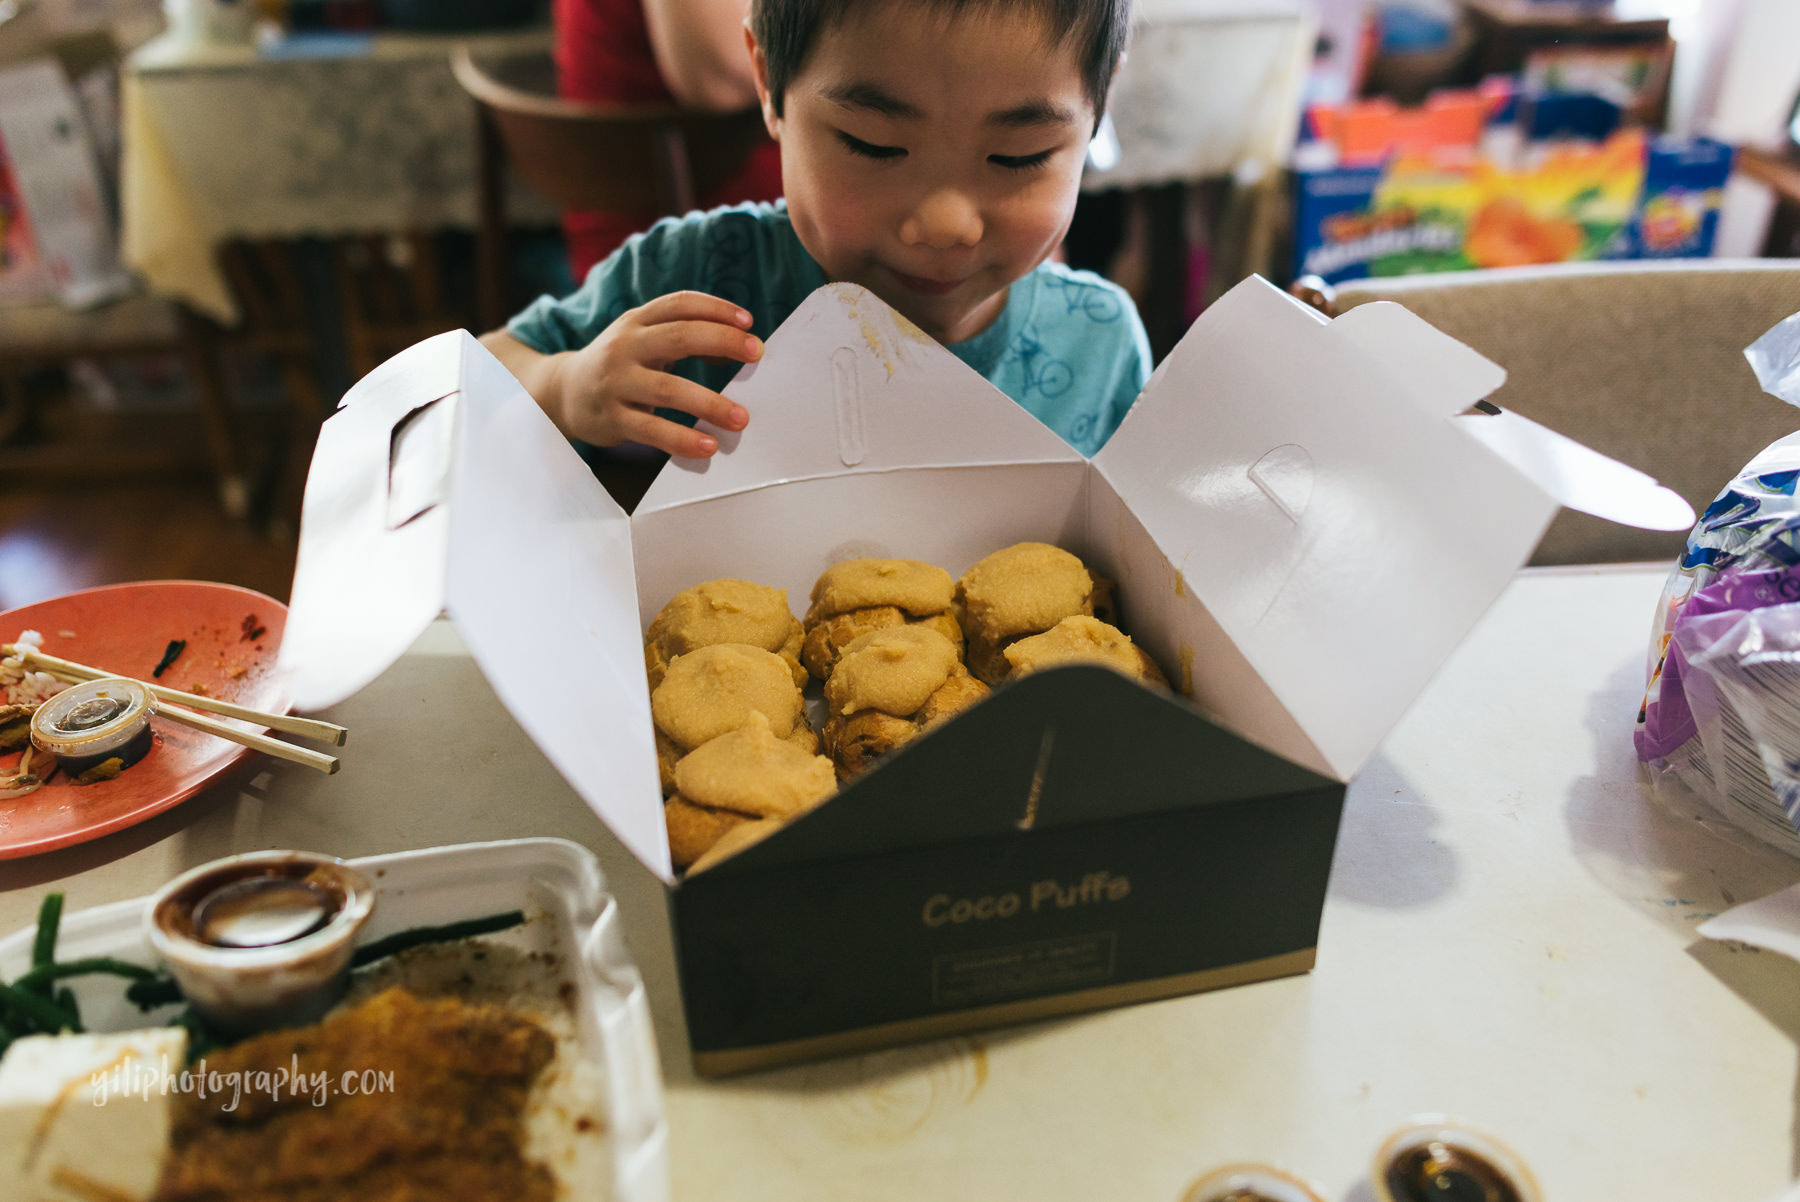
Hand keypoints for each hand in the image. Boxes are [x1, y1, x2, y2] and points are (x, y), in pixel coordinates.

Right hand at [550, 291, 762, 457]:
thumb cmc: (619, 365)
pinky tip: (707, 446)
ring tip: (741, 418)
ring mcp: (616, 382)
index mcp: (636, 321)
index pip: (680, 304)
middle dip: (722, 341)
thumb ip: (683, 337)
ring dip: (709, 403)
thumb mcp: (642, 340)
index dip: (717, 309)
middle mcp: (624, 346)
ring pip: (668, 389)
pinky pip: (652, 431)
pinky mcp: (612, 418)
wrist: (562, 392)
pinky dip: (682, 439)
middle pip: (679, 336)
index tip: (749, 322)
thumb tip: (739, 350)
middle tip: (756, 353)